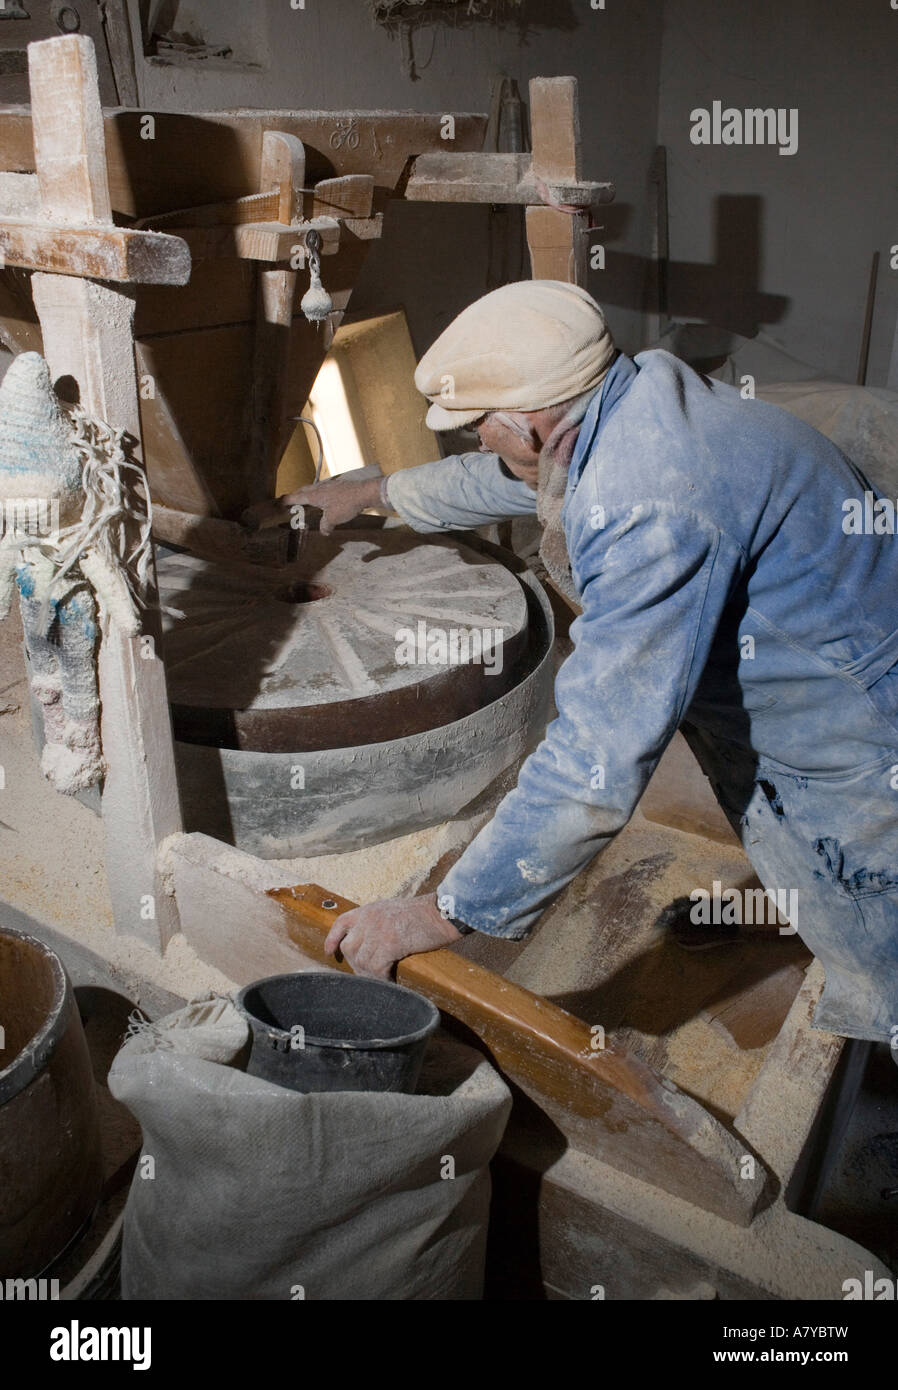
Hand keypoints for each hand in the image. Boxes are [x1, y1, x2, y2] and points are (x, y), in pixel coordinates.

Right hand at [242, 472, 384, 534]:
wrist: (364, 492)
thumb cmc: (347, 504)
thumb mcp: (333, 518)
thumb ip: (325, 525)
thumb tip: (324, 531)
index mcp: (314, 495)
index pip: (295, 497)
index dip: (286, 500)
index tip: (278, 502)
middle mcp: (319, 488)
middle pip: (303, 491)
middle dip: (295, 496)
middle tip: (290, 501)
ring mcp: (328, 485)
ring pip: (313, 489)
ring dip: (307, 494)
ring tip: (306, 500)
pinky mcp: (337, 486)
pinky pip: (322, 489)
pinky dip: (318, 494)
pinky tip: (324, 499)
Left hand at [324, 893, 463, 978]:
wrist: (441, 913)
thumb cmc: (423, 914)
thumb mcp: (393, 910)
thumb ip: (378, 922)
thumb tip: (372, 942)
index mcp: (369, 910)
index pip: (341, 923)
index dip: (332, 939)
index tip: (330, 953)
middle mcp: (369, 919)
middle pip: (349, 948)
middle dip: (356, 964)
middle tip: (368, 974)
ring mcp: (378, 931)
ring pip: (362, 961)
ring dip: (369, 975)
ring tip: (380, 981)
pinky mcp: (389, 944)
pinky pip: (377, 968)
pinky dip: (382, 979)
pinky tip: (390, 983)